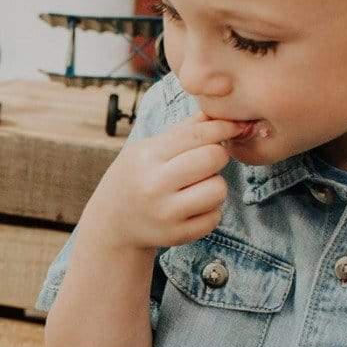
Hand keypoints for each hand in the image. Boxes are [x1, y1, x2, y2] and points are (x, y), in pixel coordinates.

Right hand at [85, 113, 245, 250]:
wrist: (112, 223)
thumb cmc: (134, 177)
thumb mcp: (147, 148)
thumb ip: (183, 130)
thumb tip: (218, 112)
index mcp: (146, 157)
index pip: (197, 135)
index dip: (222, 128)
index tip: (235, 126)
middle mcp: (155, 185)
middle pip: (213, 158)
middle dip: (217, 155)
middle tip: (206, 161)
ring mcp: (166, 213)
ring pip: (219, 189)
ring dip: (215, 184)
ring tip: (197, 186)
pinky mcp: (177, 235)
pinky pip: (215, 217)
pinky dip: (209, 210)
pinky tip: (192, 206)